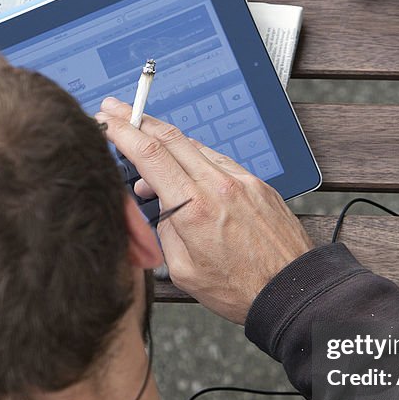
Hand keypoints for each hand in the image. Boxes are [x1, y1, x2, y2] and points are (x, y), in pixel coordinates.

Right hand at [96, 98, 312, 323]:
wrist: (292, 290)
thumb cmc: (241, 289)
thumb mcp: (184, 270)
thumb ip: (166, 232)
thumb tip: (162, 208)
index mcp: (195, 208)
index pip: (150, 155)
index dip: (123, 131)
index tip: (106, 120)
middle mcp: (219, 185)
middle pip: (170, 137)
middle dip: (139, 119)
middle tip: (117, 109)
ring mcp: (241, 181)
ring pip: (195, 146)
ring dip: (166, 140)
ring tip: (147, 150)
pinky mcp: (257, 184)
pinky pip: (218, 160)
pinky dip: (195, 157)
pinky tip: (185, 168)